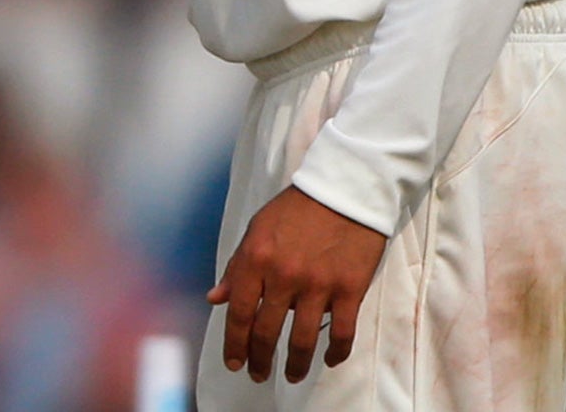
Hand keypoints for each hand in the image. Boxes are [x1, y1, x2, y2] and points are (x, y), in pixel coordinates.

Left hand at [206, 186, 387, 384]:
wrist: (342, 191)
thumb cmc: (296, 210)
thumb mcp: (256, 230)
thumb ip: (236, 267)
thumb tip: (215, 298)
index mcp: (256, 258)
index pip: (238, 312)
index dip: (234, 342)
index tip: (233, 361)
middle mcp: (283, 275)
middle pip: (266, 331)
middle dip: (259, 359)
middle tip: (257, 374)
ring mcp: (318, 285)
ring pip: (302, 340)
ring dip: (294, 365)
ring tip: (290, 375)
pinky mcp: (349, 290)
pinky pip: (341, 333)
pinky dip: (334, 353)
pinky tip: (327, 360)